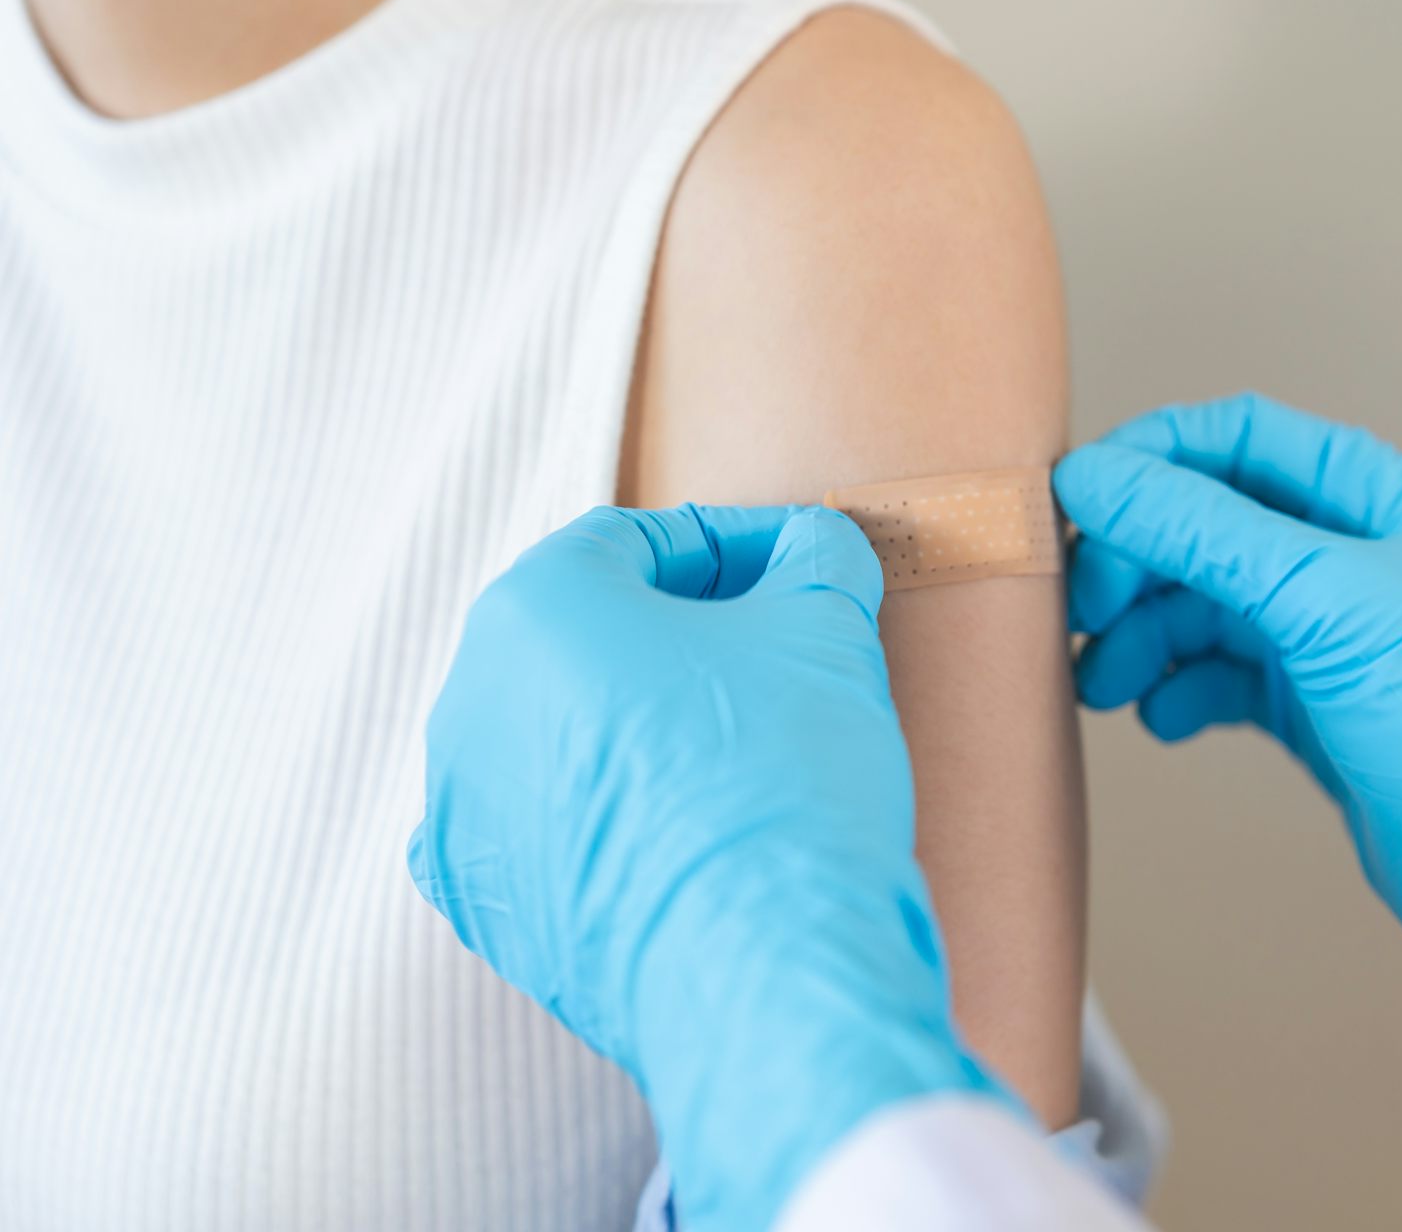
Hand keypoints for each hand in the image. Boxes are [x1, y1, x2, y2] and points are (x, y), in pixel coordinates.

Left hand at [408, 504, 1008, 1231]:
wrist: (761, 971)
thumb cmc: (782, 779)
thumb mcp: (826, 629)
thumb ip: (817, 560)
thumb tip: (817, 550)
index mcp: (533, 608)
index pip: (638, 542)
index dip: (733, 548)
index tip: (799, 570)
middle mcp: (469, 701)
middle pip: (588, 635)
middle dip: (681, 633)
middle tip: (775, 651)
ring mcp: (463, 812)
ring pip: (562, 733)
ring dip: (641, 724)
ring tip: (736, 745)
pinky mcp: (489, 909)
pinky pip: (546, 832)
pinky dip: (604, 817)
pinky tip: (677, 828)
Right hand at [1054, 394, 1401, 1188]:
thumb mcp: (1325, 607)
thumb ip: (1203, 534)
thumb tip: (1094, 478)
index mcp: (1390, 500)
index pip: (1246, 438)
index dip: (1154, 459)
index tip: (1076, 500)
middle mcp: (1367, 558)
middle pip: (1215, 524)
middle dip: (1139, 562)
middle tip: (1083, 614)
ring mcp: (1344, 637)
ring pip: (1212, 605)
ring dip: (1146, 634)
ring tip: (1102, 684)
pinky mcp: (1326, 710)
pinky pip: (1227, 675)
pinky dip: (1182, 689)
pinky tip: (1160, 721)